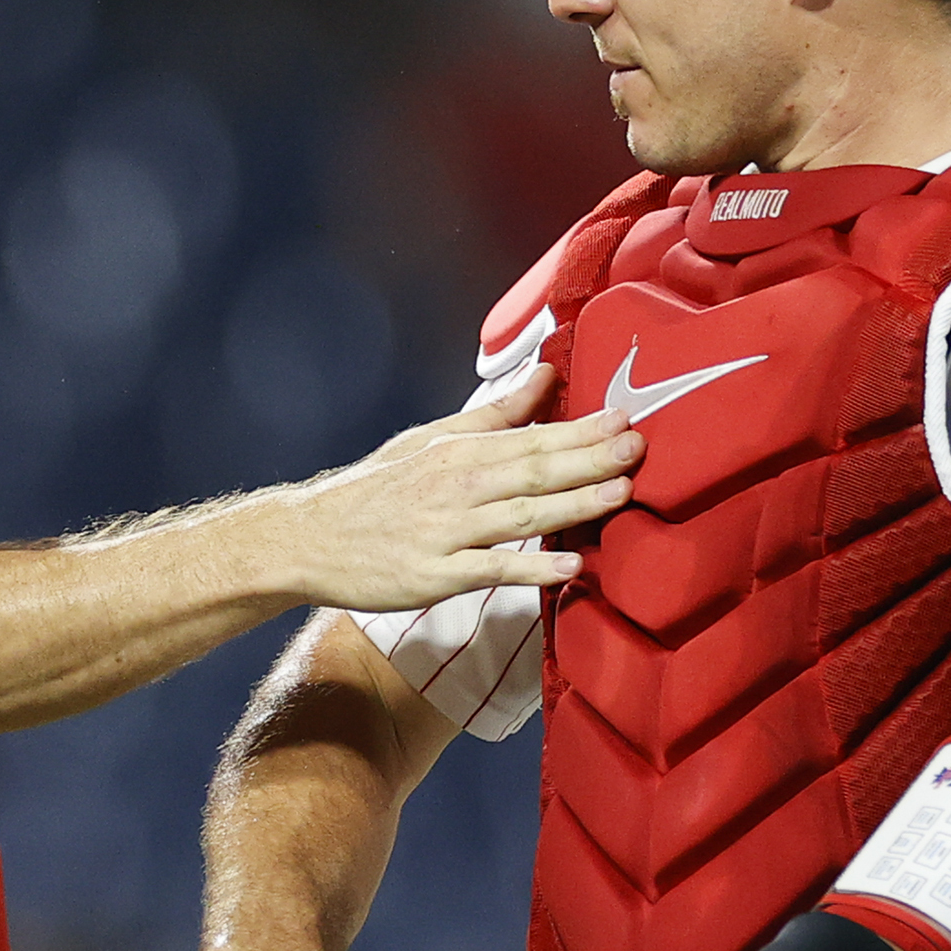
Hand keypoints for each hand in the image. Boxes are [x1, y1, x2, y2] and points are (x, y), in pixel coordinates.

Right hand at [256, 366, 640, 612]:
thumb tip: (547, 375)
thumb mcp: (431, 440)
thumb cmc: (375, 489)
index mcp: (458, 450)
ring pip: (521, 515)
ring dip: (574, 504)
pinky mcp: (436, 575)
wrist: (310, 539)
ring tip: (621, 493)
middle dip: (590, 458)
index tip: (626, 417)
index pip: (531, 436)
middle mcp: (457, 486)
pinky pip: (492, 570)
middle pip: (533, 470)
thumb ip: (496, 414)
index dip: (582, 429)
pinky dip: (531, 568)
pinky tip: (570, 569)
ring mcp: (447, 531)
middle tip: (640, 446)